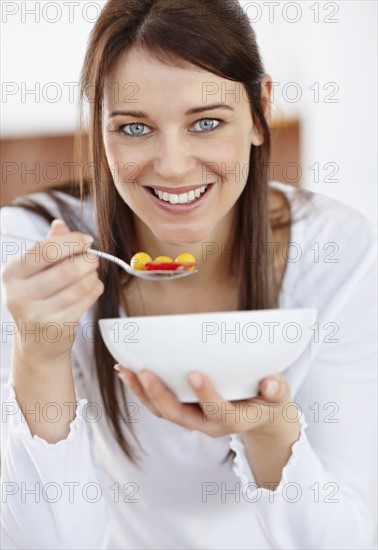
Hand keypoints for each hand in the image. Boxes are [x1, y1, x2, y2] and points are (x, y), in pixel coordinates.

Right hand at [2, 219, 103, 363]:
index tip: (86, 240)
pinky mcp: (57, 327)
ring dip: (93, 275)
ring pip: (81, 285)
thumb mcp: (36, 271)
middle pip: (67, 269)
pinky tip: (92, 287)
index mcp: (12, 273)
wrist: (37, 342)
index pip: (45, 250)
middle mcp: (19, 294)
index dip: (72, 241)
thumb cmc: (38, 298)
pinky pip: (87, 300)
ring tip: (91, 273)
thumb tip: (60, 225)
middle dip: (88, 259)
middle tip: (93, 258)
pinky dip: (96, 289)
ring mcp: (38, 314)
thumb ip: (48, 247)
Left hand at [115, 366, 299, 440]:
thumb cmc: (270, 401)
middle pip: (181, 416)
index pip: (219, 412)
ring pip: (164, 412)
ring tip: (125, 369)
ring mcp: (194, 419)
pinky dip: (142, 390)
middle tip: (144, 372)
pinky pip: (159, 405)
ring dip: (143, 392)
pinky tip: (128, 371)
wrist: (261, 419)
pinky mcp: (183, 412)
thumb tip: (271, 382)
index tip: (194, 373)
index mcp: (236, 420)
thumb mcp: (280, 396)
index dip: (206, 396)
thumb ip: (276, 389)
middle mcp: (209, 424)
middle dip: (160, 395)